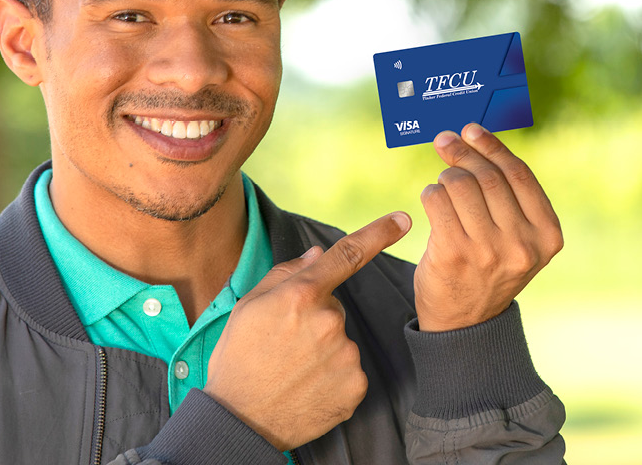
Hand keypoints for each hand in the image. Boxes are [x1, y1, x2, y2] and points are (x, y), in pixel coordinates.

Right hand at [204, 212, 410, 450]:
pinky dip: (333, 376)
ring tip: (292, 369)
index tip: (403, 219)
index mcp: (302, 294)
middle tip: (284, 344)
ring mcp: (345, 354)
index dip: (378, 233)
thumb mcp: (248, 307)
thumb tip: (319, 255)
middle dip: (315, 319)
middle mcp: (329, 320)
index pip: (348, 254)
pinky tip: (308, 386)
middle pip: (334, 308)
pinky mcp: (356, 384)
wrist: (239, 421)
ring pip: (342, 339)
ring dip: (324, 349)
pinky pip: (349, 368)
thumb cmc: (238, 358)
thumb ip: (286, 274)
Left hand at [415, 123, 562, 331]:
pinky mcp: (454, 254)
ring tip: (443, 183)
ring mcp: (488, 251)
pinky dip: (431, 193)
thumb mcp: (519, 239)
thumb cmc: (490, 268)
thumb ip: (511, 198)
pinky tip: (433, 199)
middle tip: (445, 141)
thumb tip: (477, 141)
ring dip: (446, 176)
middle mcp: (522, 243)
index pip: (519, 175)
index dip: (493, 146)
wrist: (466, 324)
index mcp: (547, 235)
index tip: (472, 130)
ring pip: (461, 186)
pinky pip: (437, 202)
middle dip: (463, 153)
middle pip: (489, 177)